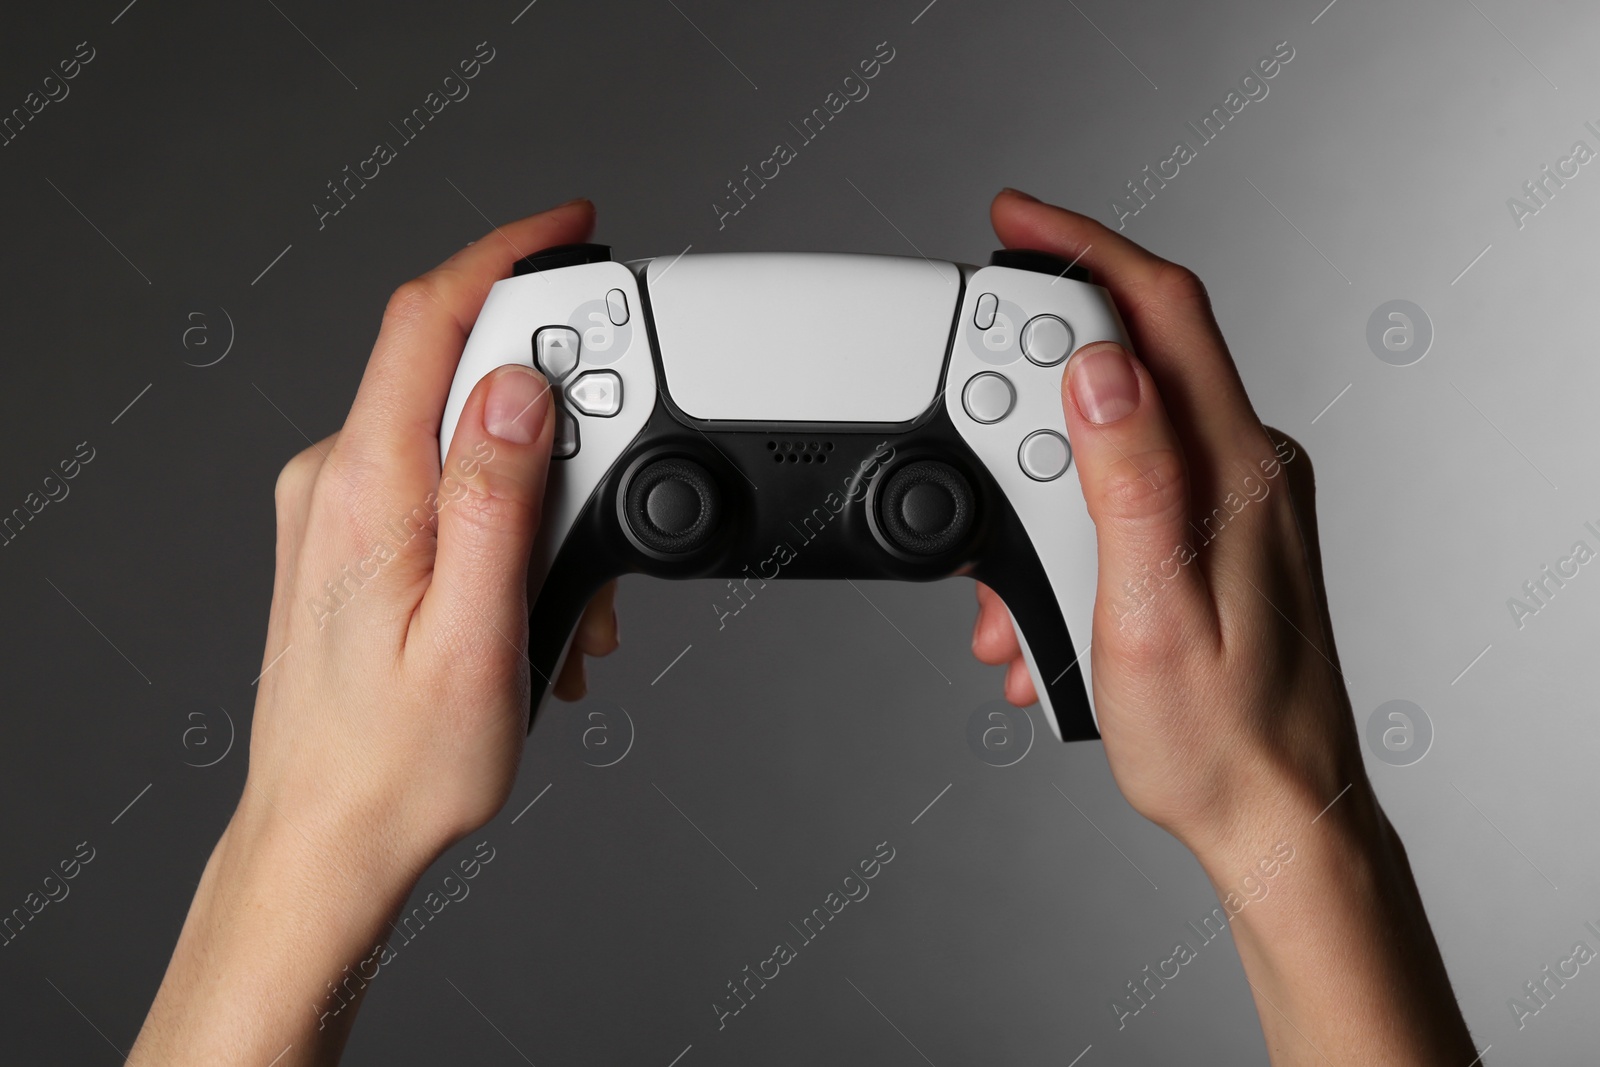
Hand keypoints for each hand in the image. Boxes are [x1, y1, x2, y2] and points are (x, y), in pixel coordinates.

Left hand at [132, 200, 618, 1064]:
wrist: (329, 837)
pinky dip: (510, 519)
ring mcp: (340, 506)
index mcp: (364, 490)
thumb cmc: (400, 764)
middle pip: (463, 375)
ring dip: (543, 495)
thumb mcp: (473, 635)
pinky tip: (533, 601)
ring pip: (468, 439)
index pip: (427, 320)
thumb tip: (517, 386)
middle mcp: (338, 481)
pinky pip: (447, 483)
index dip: (503, 253)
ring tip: (568, 605)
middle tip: (608, 513)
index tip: (569, 225)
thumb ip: (496, 499)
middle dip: (561, 422)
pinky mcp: (354, 533)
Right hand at [971, 189, 1475, 1063]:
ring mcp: (1232, 501)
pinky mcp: (1214, 533)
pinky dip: (1064, 535)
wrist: (1274, 817)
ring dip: (1036, 500)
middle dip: (1027, 407)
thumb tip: (1098, 368)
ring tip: (1010, 602)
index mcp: (1234, 471)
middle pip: (1124, 367)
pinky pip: (1123, 494)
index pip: (1161, 311)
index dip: (1083, 248)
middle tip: (976, 470)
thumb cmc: (1219, 739)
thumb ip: (1129, 481)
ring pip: (1110, 442)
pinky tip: (1042, 612)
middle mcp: (1244, 469)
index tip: (1013, 222)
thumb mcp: (1151, 614)